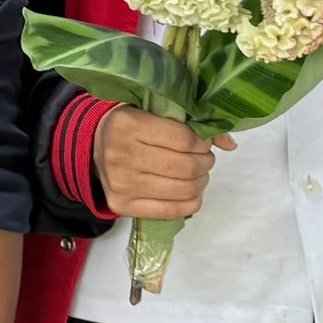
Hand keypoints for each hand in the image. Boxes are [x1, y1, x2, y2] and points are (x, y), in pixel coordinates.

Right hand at [92, 107, 232, 219]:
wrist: (92, 148)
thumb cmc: (129, 126)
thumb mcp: (153, 112)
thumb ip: (191, 124)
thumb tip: (230, 144)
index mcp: (127, 124)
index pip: (184, 139)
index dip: (202, 143)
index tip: (202, 143)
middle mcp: (120, 154)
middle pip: (186, 167)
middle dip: (204, 163)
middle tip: (204, 159)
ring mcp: (120, 183)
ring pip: (183, 190)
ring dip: (200, 182)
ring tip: (197, 174)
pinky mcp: (122, 205)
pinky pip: (172, 210)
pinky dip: (190, 202)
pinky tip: (189, 191)